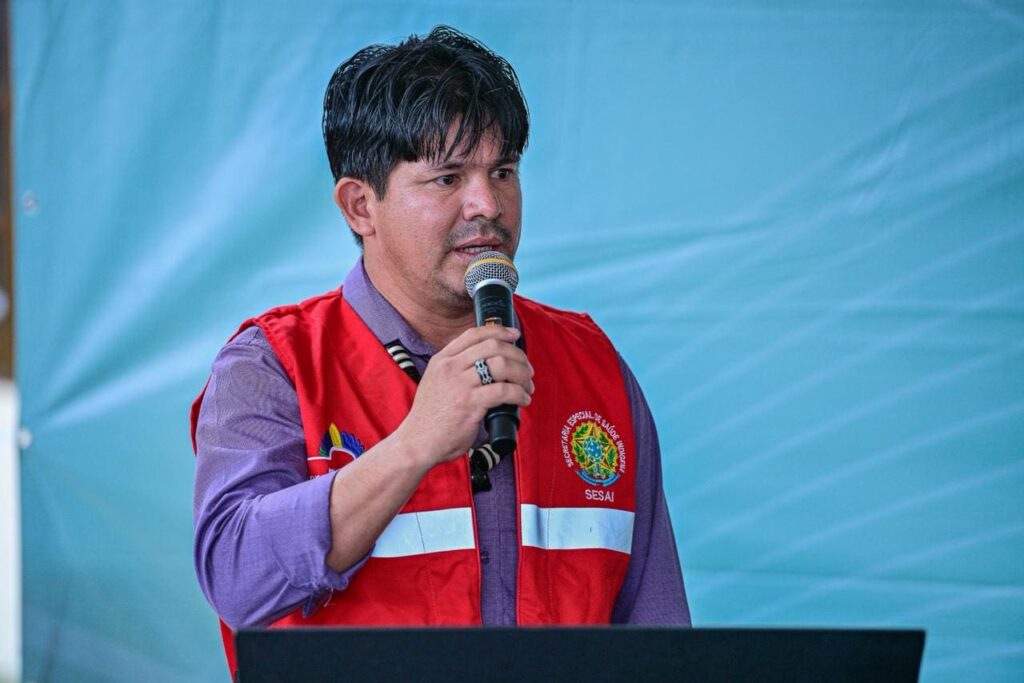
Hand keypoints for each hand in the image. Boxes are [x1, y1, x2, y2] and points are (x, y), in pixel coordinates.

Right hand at [394, 325, 533, 466]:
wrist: (417, 442)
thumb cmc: (430, 419)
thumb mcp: (436, 383)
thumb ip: (455, 371)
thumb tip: (487, 367)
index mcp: (442, 360)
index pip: (474, 334)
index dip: (499, 331)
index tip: (514, 335)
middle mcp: (450, 367)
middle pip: (493, 346)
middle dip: (517, 355)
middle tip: (527, 369)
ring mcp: (459, 384)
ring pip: (502, 365)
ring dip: (521, 374)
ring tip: (527, 387)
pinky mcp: (469, 404)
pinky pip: (503, 391)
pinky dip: (519, 394)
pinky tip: (523, 400)